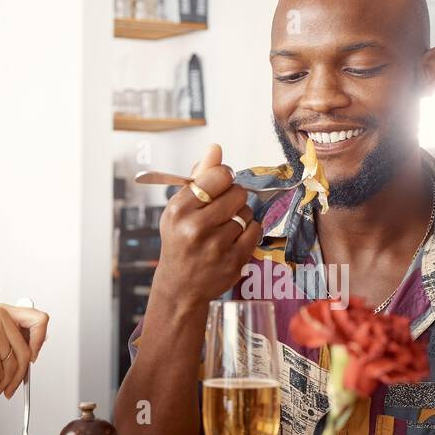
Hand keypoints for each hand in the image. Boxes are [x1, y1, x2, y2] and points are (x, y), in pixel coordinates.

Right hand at [0, 303, 48, 399]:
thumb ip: (7, 339)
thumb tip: (33, 354)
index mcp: (1, 309)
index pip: (39, 319)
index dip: (40, 341)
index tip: (32, 356)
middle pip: (24, 351)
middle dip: (19, 376)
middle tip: (12, 387)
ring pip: (11, 363)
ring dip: (5, 384)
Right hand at [153, 143, 261, 308]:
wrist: (180, 286)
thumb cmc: (181, 239)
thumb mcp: (180, 208)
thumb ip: (199, 177)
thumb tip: (216, 148)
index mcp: (178, 209)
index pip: (219, 175)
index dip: (224, 178)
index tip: (220, 185)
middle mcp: (195, 228)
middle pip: (237, 193)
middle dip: (234, 197)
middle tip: (223, 209)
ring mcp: (216, 247)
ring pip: (247, 212)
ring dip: (241, 216)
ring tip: (225, 227)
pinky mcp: (234, 261)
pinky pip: (256, 230)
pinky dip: (250, 231)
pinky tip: (235, 238)